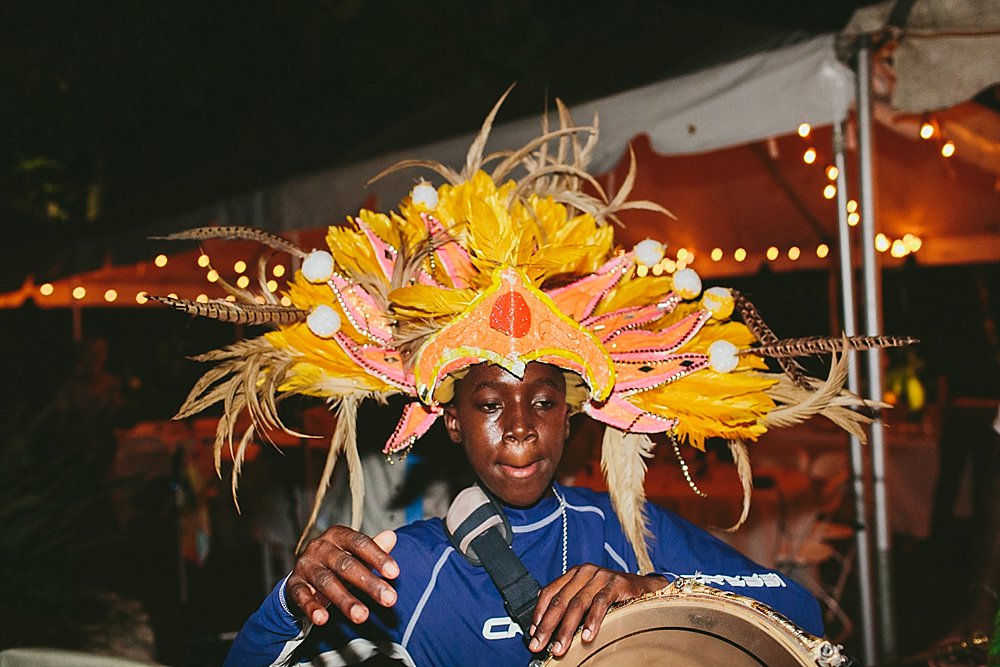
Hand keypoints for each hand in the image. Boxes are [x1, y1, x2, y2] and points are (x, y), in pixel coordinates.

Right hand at [285, 527, 398, 625]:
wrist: (304, 574)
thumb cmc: (336, 563)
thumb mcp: (356, 555)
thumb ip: (374, 549)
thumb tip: (392, 536)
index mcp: (338, 535)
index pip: (360, 543)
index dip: (378, 557)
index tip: (395, 574)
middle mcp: (320, 547)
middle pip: (346, 565)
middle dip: (369, 583)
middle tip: (389, 599)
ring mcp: (305, 565)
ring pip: (327, 582)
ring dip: (345, 600)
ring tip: (362, 616)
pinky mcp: (294, 584)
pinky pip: (302, 596)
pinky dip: (312, 608)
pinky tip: (323, 619)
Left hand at [528, 565, 665, 655]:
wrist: (645, 588)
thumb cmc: (614, 595)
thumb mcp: (588, 597)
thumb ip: (570, 607)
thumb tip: (549, 631)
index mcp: (574, 574)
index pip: (549, 592)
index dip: (539, 614)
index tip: (533, 633)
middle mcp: (584, 572)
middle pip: (560, 601)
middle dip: (548, 626)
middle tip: (539, 645)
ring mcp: (600, 576)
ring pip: (577, 604)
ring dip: (566, 629)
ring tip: (560, 648)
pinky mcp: (616, 583)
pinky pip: (600, 604)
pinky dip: (591, 622)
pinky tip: (586, 636)